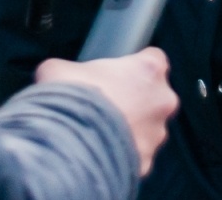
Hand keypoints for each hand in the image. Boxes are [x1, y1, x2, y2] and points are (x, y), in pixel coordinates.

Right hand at [36, 49, 178, 176]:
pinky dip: (120, 155)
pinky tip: (97, 153)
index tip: (117, 74)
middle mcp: (162, 100)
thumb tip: (60, 76)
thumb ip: (70, 69)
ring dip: (128, 130)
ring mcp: (157, 134)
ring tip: (97, 133)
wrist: (67, 146)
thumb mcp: (59, 69)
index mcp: (149, 69)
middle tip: (104, 106)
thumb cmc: (70, 99)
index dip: (133, 67)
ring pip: (147, 129)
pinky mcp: (146, 162)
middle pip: (153, 96)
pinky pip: (135, 156)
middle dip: (133, 101)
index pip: (152, 59)